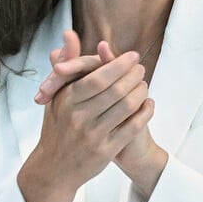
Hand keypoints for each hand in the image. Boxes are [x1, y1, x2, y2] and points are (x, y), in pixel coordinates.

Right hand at [36, 32, 166, 195]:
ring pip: (126, 107)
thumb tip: (69, 34)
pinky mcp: (106, 151)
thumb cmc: (57, 125)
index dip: (119, 65)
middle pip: (115, 90)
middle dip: (134, 76)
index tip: (132, 56)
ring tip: (144, 84)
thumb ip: (65, 63)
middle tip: (141, 68)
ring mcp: (93, 135)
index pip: (97, 77)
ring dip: (141, 92)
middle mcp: (78, 117)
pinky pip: (132, 128)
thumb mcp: (56, 95)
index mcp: (66, 100)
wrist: (54, 167)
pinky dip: (145, 113)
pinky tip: (149, 104)